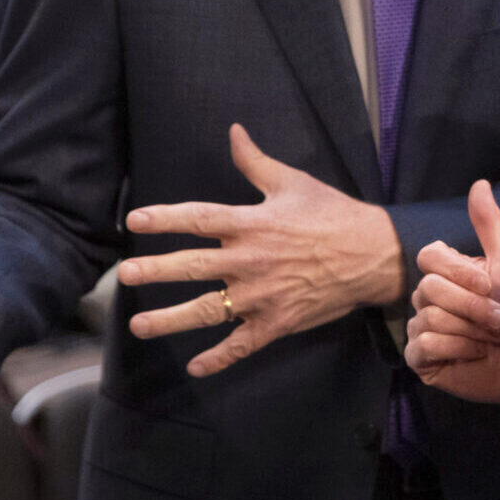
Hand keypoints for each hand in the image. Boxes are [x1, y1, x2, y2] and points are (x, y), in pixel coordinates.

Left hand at [118, 124, 403, 377]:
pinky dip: (218, 358)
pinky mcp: (278, 322)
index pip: (198, 219)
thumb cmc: (333, 214)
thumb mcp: (293, 182)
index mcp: (252, 224)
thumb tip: (234, 132)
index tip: (134, 222)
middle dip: (155, 271)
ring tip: (139, 326)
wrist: (374, 254)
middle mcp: (251, 261)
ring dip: (171, 320)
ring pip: (208, 311)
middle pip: (193, 267)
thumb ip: (255, 162)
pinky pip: (242, 344)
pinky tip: (195, 367)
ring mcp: (262, 296)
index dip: (164, 219)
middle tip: (125, 275)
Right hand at [406, 180, 499, 412]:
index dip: (457, 270)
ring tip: (495, 337)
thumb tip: (479, 183)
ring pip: (429, 318)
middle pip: (429, 289)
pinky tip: (478, 352)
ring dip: (471, 330)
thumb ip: (490, 224)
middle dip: (472, 306)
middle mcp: (428, 297)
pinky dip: (458, 348)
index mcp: (446, 272)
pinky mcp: (422, 359)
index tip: (489, 284)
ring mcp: (421, 327)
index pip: (428, 256)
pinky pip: (424, 346)